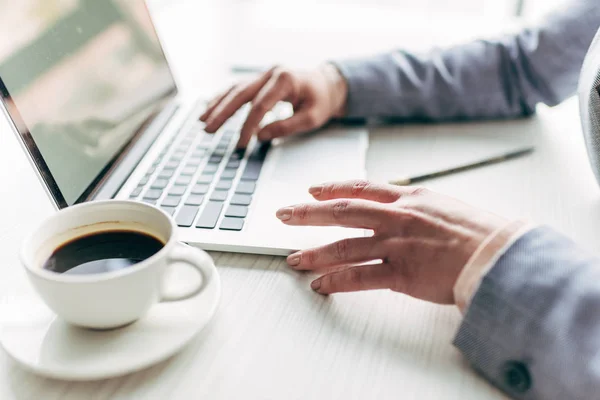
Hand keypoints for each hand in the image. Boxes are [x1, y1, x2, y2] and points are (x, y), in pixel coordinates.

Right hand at [200, 64, 347, 148]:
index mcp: (285, 79)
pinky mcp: (260, 80)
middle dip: (222, 113)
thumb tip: (260, 136)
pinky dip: (223, 99)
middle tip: (208, 130)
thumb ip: (287, 126)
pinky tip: (210, 109)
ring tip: (203, 121)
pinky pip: (237, 89)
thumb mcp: (312, 117)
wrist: (327, 84)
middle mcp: (271, 73)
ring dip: (217, 105)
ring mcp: (264, 75)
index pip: (260, 105)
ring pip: (235, 89)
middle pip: (240, 93)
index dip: (248, 126)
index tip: (242, 144)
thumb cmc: (321, 101)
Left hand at [276, 181, 506, 303]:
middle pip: (342, 212)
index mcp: (410, 198)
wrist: (499, 254)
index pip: (361, 188)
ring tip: (294, 258)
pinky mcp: (402, 273)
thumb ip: (416, 206)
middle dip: (308, 213)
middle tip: (284, 214)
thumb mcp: (445, 206)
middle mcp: (398, 217)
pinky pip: (360, 277)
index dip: (332, 188)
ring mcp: (397, 245)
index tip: (312, 190)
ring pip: (345, 246)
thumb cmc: (479, 232)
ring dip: (315, 253)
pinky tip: (321, 285)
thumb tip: (397, 206)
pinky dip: (337, 281)